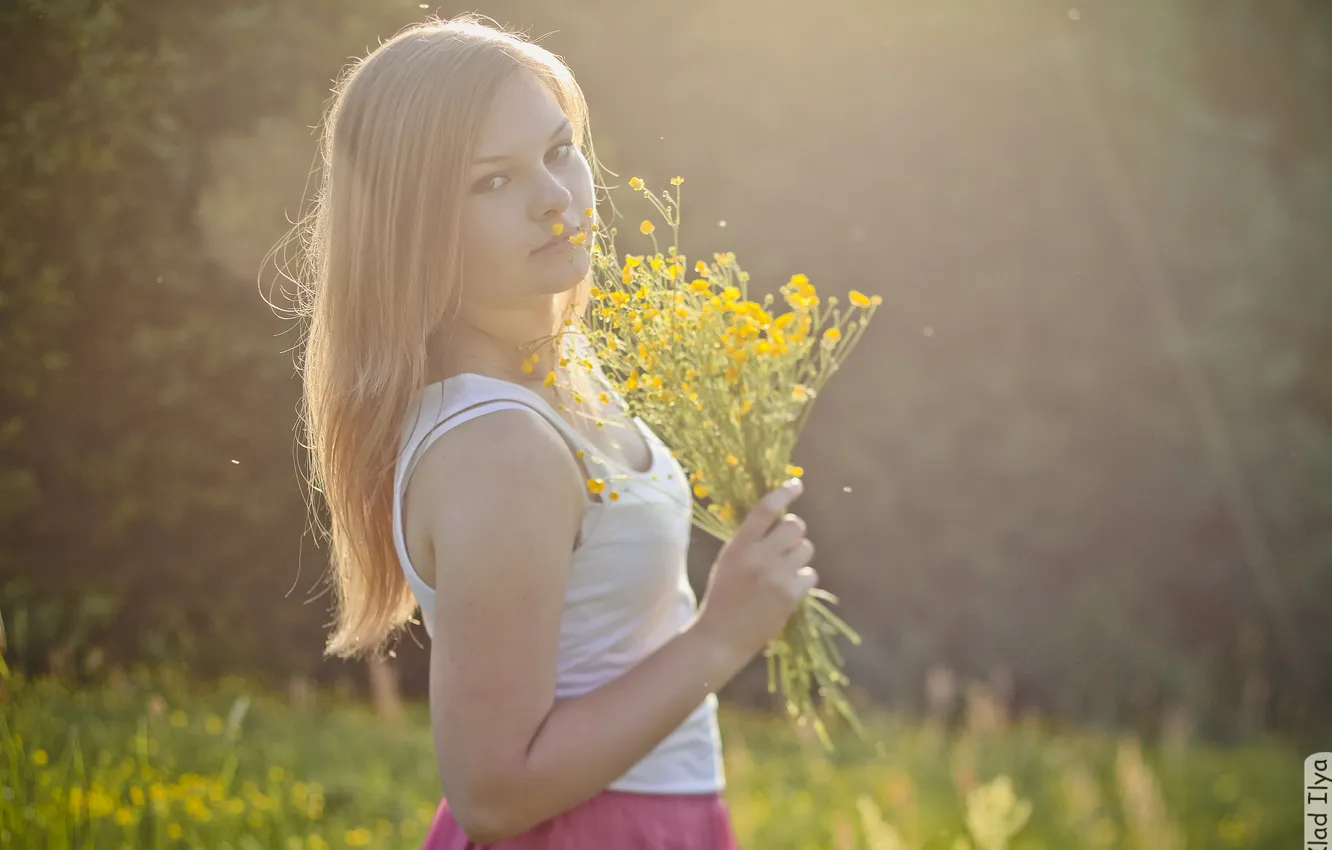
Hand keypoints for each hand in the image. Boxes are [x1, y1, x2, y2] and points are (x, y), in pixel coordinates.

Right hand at [692, 478, 817, 663]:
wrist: (721, 638)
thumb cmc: (723, 597)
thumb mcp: (727, 561)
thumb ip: (749, 541)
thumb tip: (778, 520)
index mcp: (738, 546)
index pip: (765, 509)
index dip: (784, 493)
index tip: (796, 485)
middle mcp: (759, 557)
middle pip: (795, 526)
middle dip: (795, 533)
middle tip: (787, 544)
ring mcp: (777, 576)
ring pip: (806, 549)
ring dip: (799, 557)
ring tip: (785, 571)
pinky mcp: (791, 596)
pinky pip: (811, 574)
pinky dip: (803, 580)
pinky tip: (789, 589)